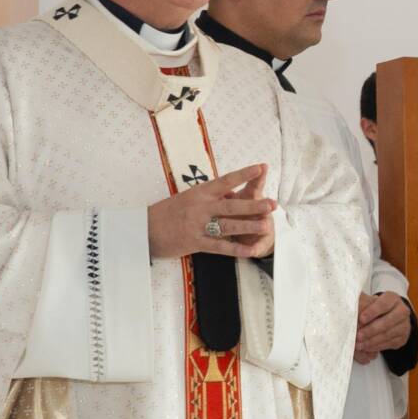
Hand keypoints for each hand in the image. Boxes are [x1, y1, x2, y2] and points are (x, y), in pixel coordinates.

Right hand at [147, 165, 274, 259]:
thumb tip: (230, 190)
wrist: (144, 228)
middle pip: (232, 205)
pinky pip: (219, 247)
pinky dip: (235, 249)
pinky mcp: (195, 242)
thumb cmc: (167, 212)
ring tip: (267, 226)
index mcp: (199, 192)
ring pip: (228, 225)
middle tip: (273, 204)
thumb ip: (209, 196)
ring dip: (249, 226)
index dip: (244, 174)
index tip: (261, 167)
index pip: (225, 180)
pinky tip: (249, 251)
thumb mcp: (188, 197)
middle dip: (254, 205)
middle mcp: (200, 207)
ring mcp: (198, 225)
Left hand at [355, 292, 412, 363]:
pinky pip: (390, 343)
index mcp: (393, 299)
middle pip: (388, 321)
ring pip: (388, 334)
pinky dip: (377, 346)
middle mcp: (402, 311)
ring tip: (359, 344)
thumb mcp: (367, 302)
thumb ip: (360, 303)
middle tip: (358, 336)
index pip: (384, 304)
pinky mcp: (403, 337)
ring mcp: (405, 325)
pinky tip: (366, 347)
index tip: (361, 318)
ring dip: (372, 341)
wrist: (387, 317)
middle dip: (371, 329)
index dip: (373, 311)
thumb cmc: (373, 308)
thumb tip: (348, 305)